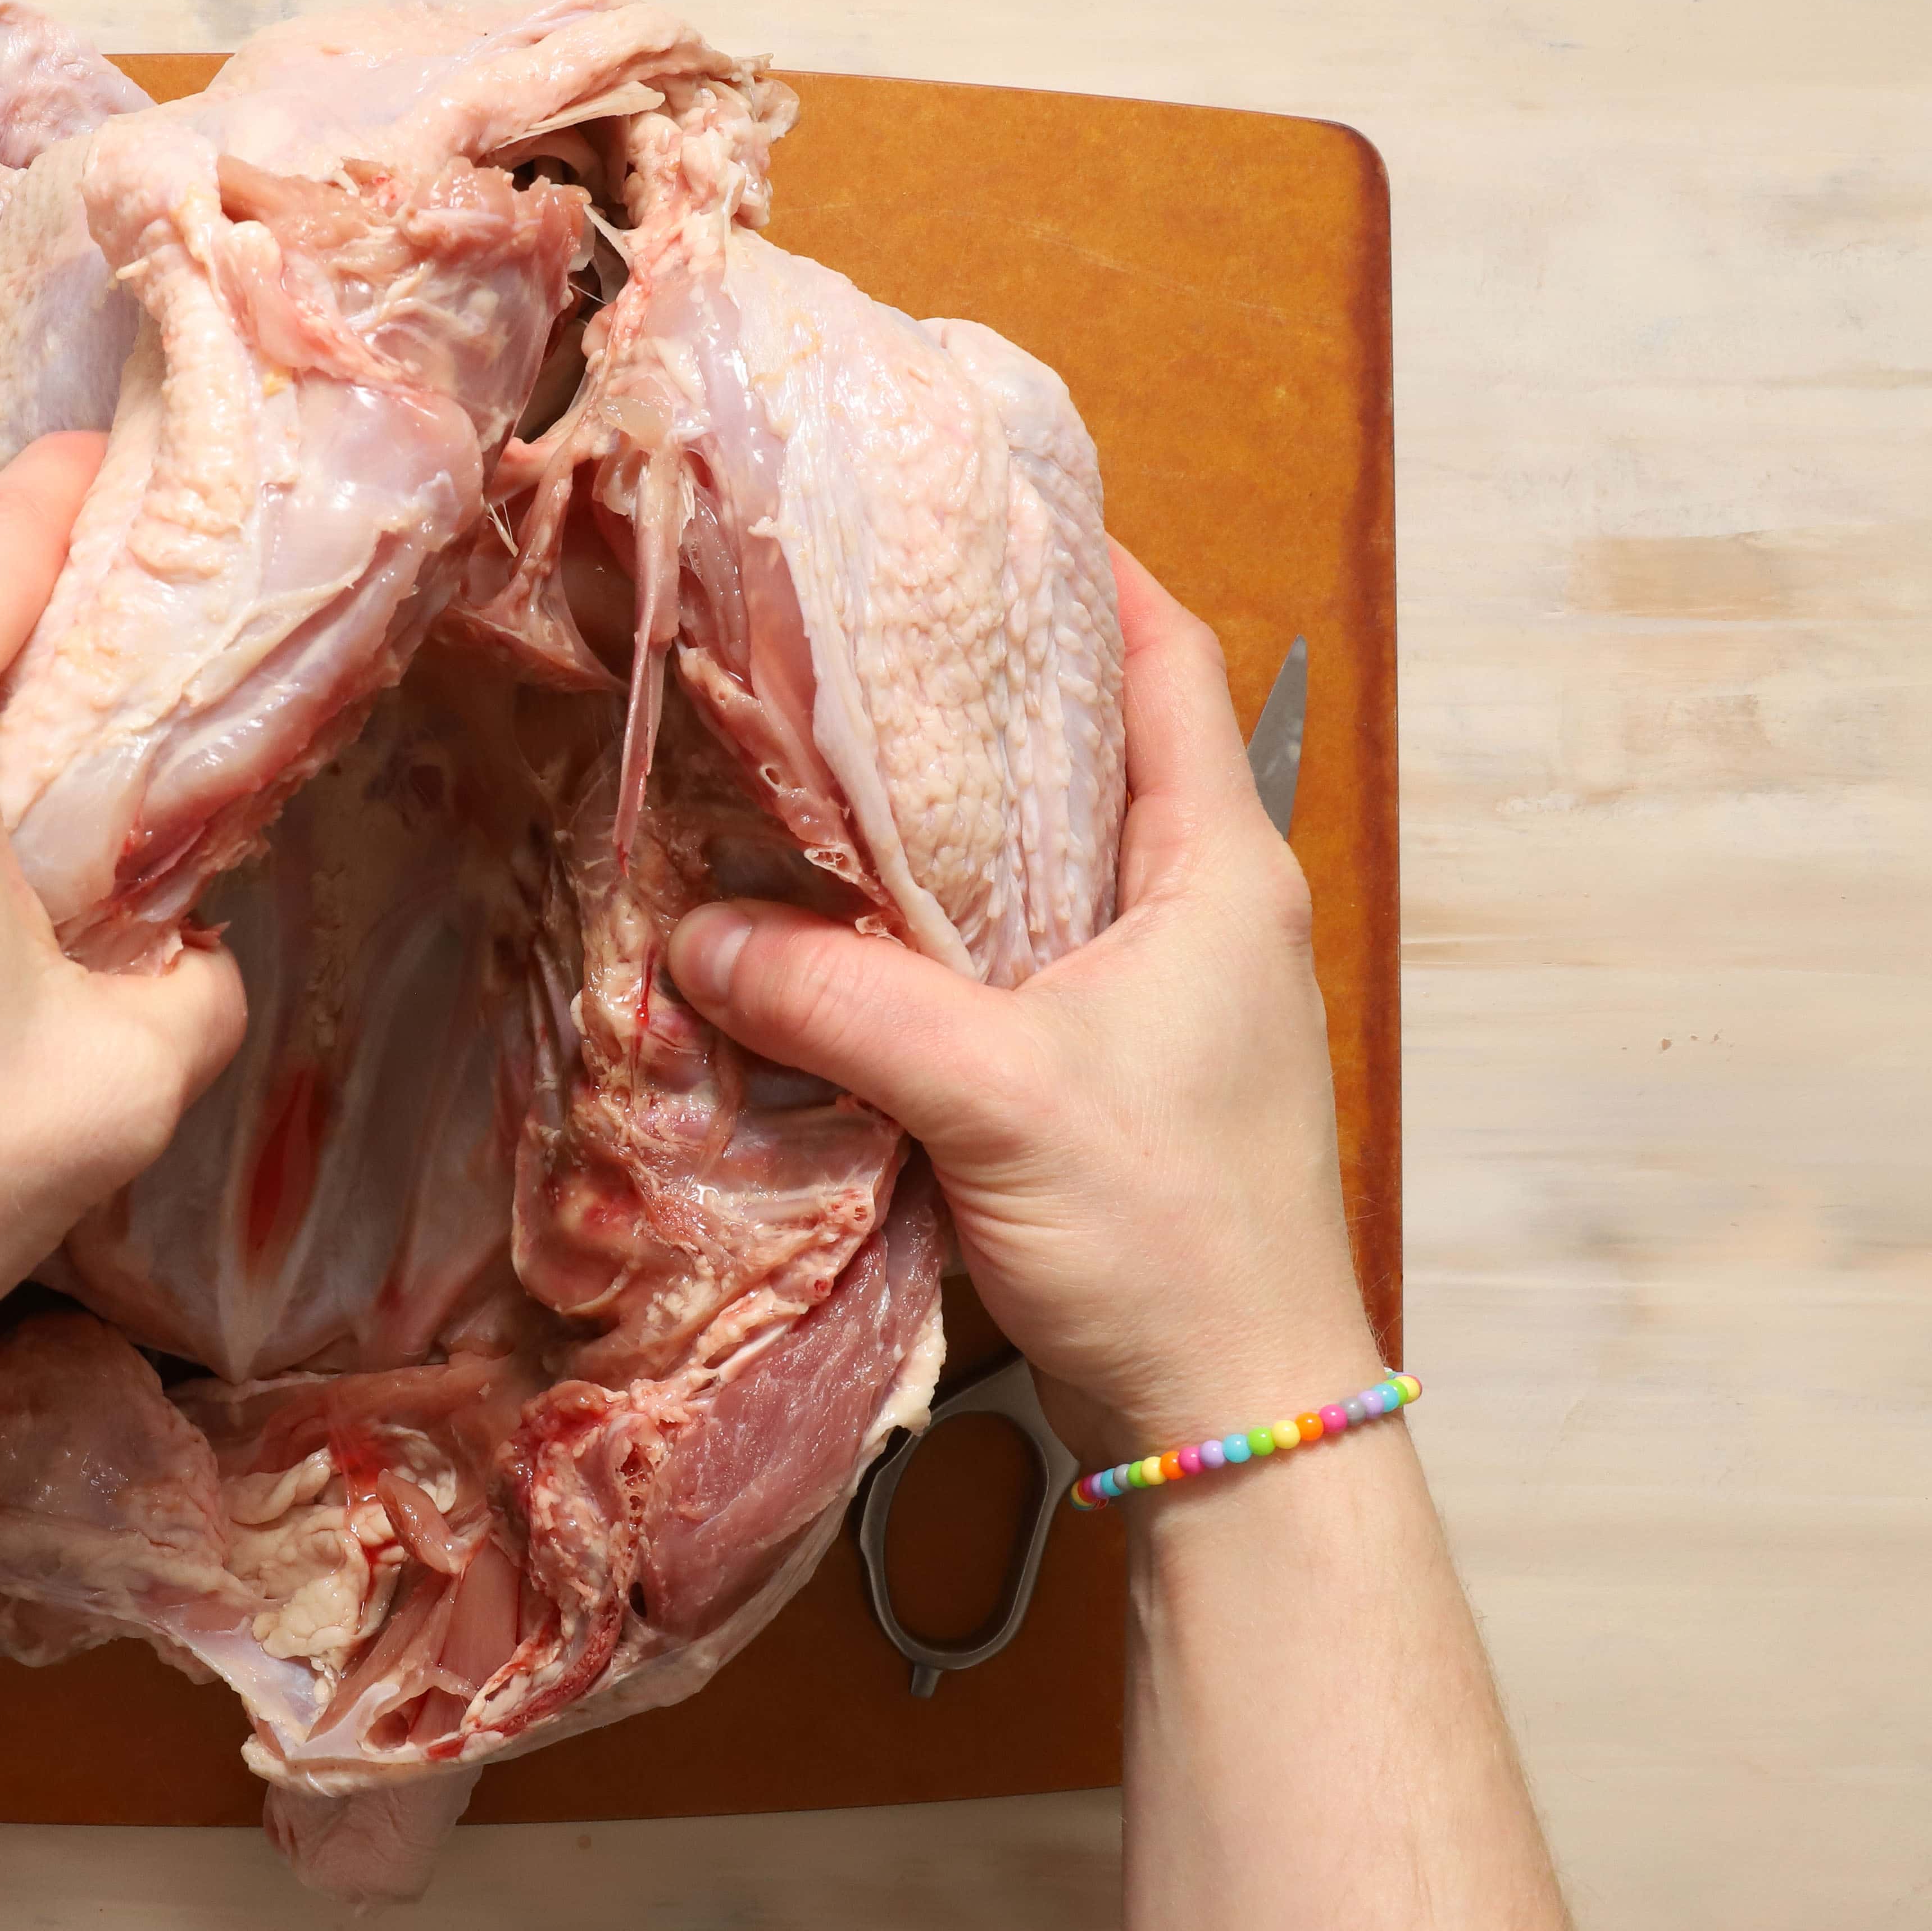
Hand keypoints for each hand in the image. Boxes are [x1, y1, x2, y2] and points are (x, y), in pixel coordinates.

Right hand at [666, 544, 1377, 1454]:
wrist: (1236, 1419)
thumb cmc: (1169, 1233)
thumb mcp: (996, 1095)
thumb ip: (843, 1002)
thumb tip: (695, 936)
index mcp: (1218, 870)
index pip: (1169, 660)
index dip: (1091, 569)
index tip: (984, 511)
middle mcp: (1202, 913)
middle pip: (1088, 749)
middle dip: (978, 687)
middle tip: (848, 629)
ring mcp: (1158, 999)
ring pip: (1040, 860)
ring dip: (942, 819)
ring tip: (814, 760)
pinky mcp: (1108, 1077)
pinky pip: (1009, 958)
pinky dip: (929, 927)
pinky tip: (831, 925)